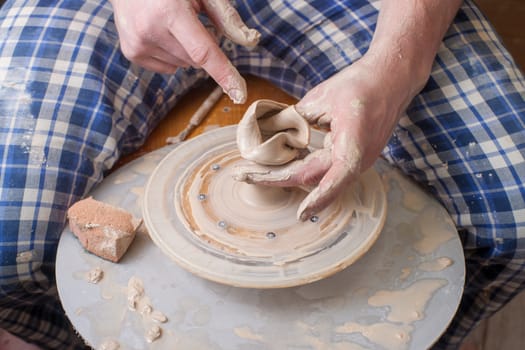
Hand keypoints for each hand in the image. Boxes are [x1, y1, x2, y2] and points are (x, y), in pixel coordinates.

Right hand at [109, 0, 259, 102]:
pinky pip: (167, 67)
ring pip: (183, 65)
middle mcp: (150, 30)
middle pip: (196, 60)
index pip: (203, 52)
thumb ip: (226, 18)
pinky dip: (171, 54)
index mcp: (170, 12)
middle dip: (201, 45)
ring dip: (185, 50)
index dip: (224, 73)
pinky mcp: (131, 52)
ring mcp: (138, 43)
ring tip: (170, 22)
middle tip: (188, 20)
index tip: (239, 93)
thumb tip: (251, 42)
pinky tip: (160, 32)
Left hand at [236, 55, 415, 219]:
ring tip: (256, 169)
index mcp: (352, 147)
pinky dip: (301, 165)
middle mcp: (356, 160)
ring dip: (287, 174)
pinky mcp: (351, 155)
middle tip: (244, 175)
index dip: (314, 199)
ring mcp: (355, 160)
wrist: (392, 79)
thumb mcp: (323, 97)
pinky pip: (324, 168)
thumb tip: (274, 132)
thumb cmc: (362, 84)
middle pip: (311, 178)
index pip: (327, 179)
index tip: (300, 214)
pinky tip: (282, 161)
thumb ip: (297, 119)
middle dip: (277, 178)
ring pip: (317, 176)